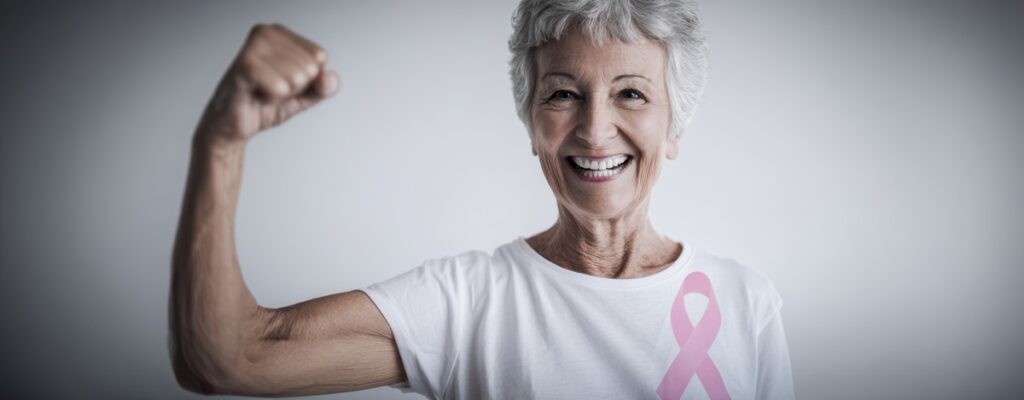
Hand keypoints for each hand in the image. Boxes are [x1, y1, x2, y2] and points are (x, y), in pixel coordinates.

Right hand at [194, 24, 339, 148]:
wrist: (231, 125)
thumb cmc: (263, 104)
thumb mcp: (304, 96)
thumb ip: (323, 87)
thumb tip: (329, 78)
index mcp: (280, 33)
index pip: (319, 57)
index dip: (307, 80)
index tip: (283, 83)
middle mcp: (266, 33)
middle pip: (311, 67)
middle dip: (295, 88)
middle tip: (270, 90)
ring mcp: (254, 47)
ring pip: (298, 77)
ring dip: (283, 94)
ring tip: (263, 92)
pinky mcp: (244, 67)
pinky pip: (281, 87)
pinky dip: (273, 99)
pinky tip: (257, 96)